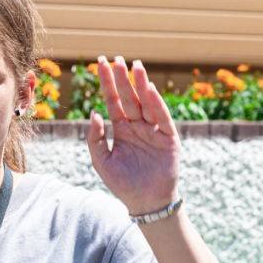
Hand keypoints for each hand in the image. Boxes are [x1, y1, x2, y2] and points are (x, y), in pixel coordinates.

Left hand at [86, 57, 180, 216]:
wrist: (145, 203)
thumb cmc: (123, 183)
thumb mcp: (102, 161)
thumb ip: (95, 138)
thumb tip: (94, 112)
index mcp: (122, 129)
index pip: (113, 101)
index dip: (107, 83)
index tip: (100, 64)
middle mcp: (138, 125)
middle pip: (129, 97)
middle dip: (123, 78)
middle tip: (117, 59)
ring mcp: (154, 130)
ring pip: (146, 103)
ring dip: (141, 85)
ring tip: (134, 66)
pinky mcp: (168, 139)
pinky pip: (162, 118)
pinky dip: (156, 104)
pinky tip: (149, 90)